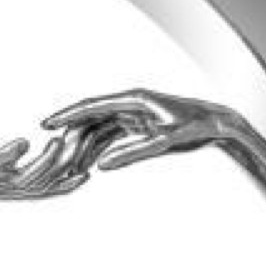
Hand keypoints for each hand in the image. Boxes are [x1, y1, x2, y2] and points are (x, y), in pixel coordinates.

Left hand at [0, 133, 91, 204]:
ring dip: (45, 161)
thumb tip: (7, 161)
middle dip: (64, 168)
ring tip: (63, 143)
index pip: (37, 190)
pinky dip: (7, 155)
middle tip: (87, 150)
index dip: (62, 185)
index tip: (88, 173)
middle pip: (37, 185)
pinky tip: (24, 141)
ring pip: (20, 178)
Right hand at [42, 89, 242, 173]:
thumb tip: (102, 166)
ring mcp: (134, 115)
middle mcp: (131, 103)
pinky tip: (87, 164)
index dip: (68, 115)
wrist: (219, 125)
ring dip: (84, 145)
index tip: (47, 125)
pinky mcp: (139, 126)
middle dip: (71, 135)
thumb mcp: (164, 142)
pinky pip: (112, 137)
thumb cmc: (196, 127)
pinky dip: (100, 150)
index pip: (92, 106)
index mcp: (134, 99)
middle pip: (92, 118)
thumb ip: (132, 153)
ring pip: (100, 129)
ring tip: (66, 163)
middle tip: (52, 152)